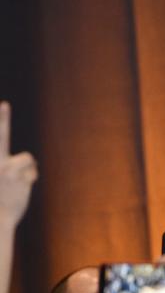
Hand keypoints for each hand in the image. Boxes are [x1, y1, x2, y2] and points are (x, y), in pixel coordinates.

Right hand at [0, 102, 37, 229]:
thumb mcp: (0, 178)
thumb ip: (7, 167)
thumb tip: (27, 162)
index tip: (1, 106)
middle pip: (0, 136)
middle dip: (1, 118)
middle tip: (4, 104)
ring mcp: (8, 170)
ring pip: (27, 158)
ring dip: (28, 167)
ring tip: (18, 180)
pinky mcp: (22, 178)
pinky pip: (33, 171)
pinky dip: (31, 177)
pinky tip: (23, 187)